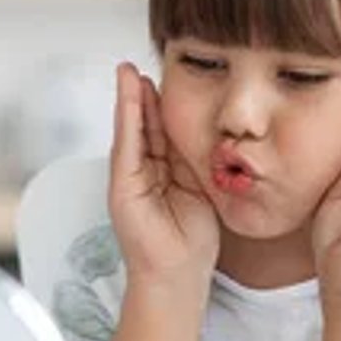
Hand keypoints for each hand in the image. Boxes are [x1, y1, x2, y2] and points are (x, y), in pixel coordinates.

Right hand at [108, 62, 219, 298]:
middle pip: (144, 125)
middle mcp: (144, 172)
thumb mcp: (204, 189)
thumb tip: (218, 136)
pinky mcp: (122, 188)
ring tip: (128, 70)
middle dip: (141, 94)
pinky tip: (128, 97)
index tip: (163, 75)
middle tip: (138, 64)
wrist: (180, 277)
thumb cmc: (194, 242)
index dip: (162, 103)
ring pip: (131, 130)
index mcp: (165, 172)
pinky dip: (126, 120)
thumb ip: (202, 163)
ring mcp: (130, 180)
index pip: (163, 130)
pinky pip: (126, 146)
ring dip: (129, 99)